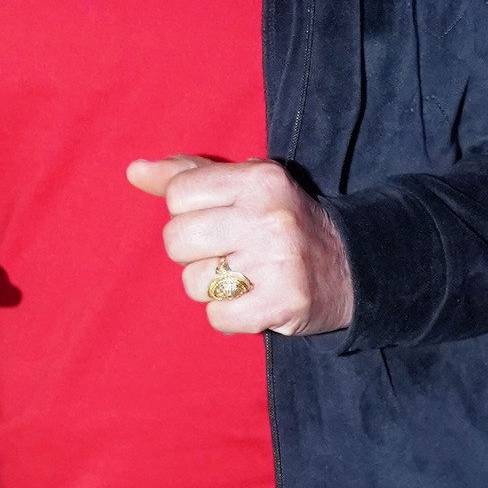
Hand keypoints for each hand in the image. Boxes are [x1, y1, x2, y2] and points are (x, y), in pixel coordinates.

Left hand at [126, 155, 354, 336]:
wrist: (353, 268)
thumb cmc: (283, 222)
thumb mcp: (245, 186)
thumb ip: (189, 176)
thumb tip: (134, 171)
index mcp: (259, 178)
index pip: (179, 194)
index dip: (187, 213)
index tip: (217, 220)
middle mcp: (269, 216)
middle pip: (176, 239)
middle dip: (192, 253)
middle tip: (226, 253)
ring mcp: (278, 262)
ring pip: (193, 282)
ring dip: (211, 288)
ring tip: (244, 278)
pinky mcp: (282, 303)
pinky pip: (218, 317)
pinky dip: (229, 316)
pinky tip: (253, 302)